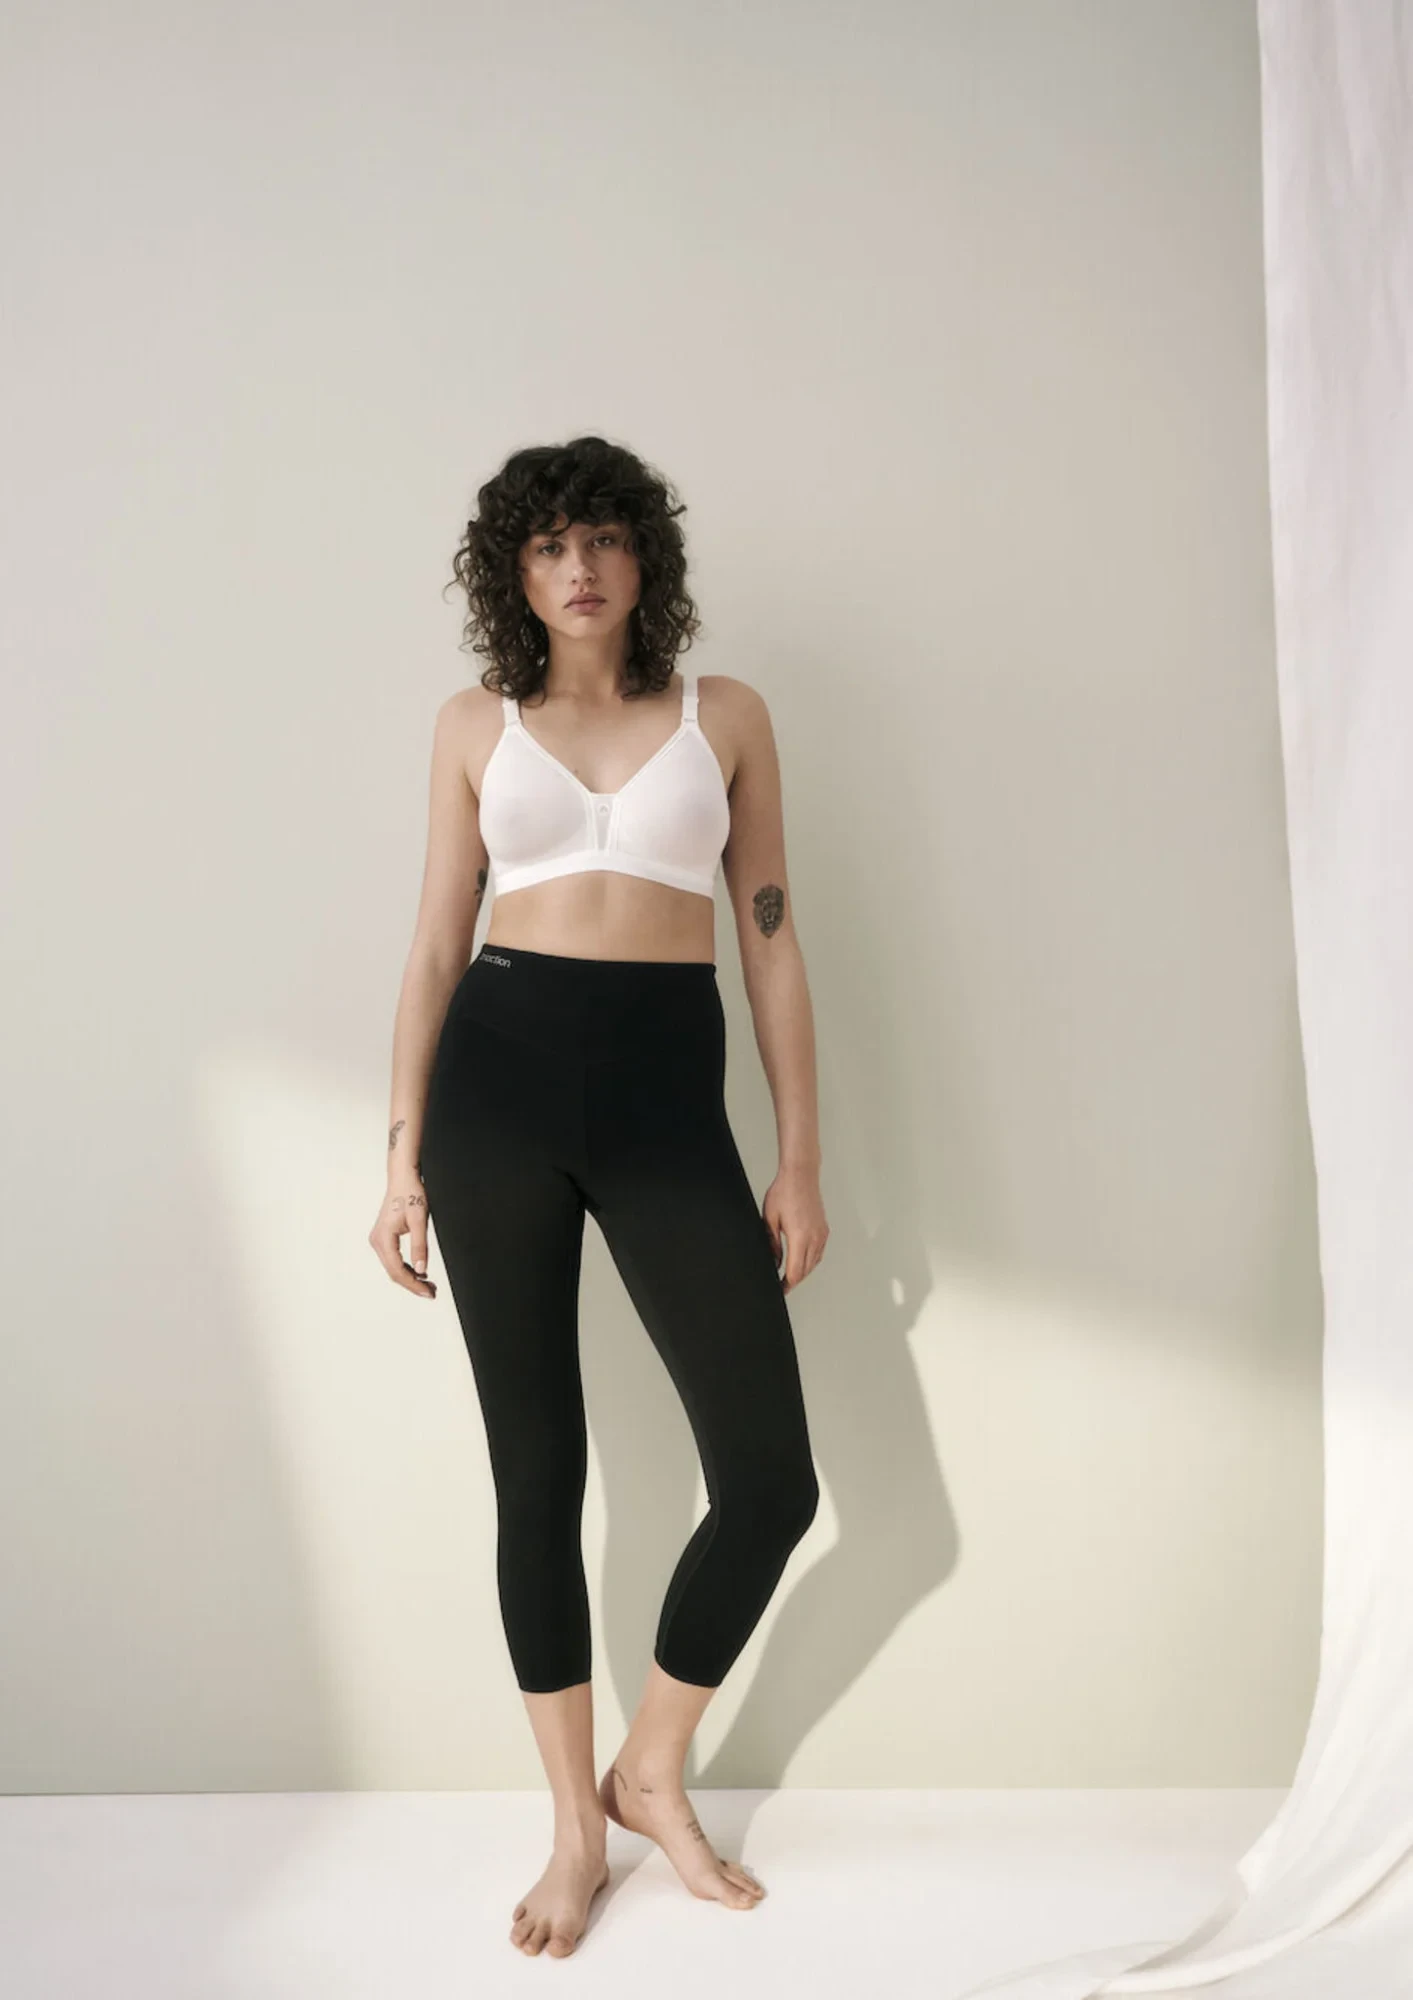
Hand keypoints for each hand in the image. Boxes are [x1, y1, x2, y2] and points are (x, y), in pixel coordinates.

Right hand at [369, 1176, 437, 1297]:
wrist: (403, 1179)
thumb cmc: (411, 1194)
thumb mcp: (420, 1220)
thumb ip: (420, 1246)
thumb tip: (422, 1271)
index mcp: (383, 1238)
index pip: (397, 1270)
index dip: (413, 1284)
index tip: (428, 1292)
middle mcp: (377, 1241)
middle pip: (393, 1272)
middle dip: (412, 1284)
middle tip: (431, 1293)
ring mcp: (379, 1240)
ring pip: (393, 1268)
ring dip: (410, 1278)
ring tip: (428, 1285)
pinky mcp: (384, 1239)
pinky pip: (393, 1260)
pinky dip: (406, 1268)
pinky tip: (420, 1273)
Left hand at [762, 1165, 828, 1293]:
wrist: (801, 1175)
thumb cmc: (784, 1192)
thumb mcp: (770, 1219)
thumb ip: (773, 1244)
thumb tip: (774, 1261)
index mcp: (800, 1237)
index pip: (795, 1272)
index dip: (787, 1285)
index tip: (780, 1290)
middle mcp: (814, 1238)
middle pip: (805, 1271)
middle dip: (794, 1281)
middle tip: (782, 1286)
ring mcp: (821, 1234)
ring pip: (813, 1263)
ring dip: (803, 1272)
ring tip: (790, 1276)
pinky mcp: (824, 1230)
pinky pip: (818, 1253)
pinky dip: (810, 1261)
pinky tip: (802, 1261)